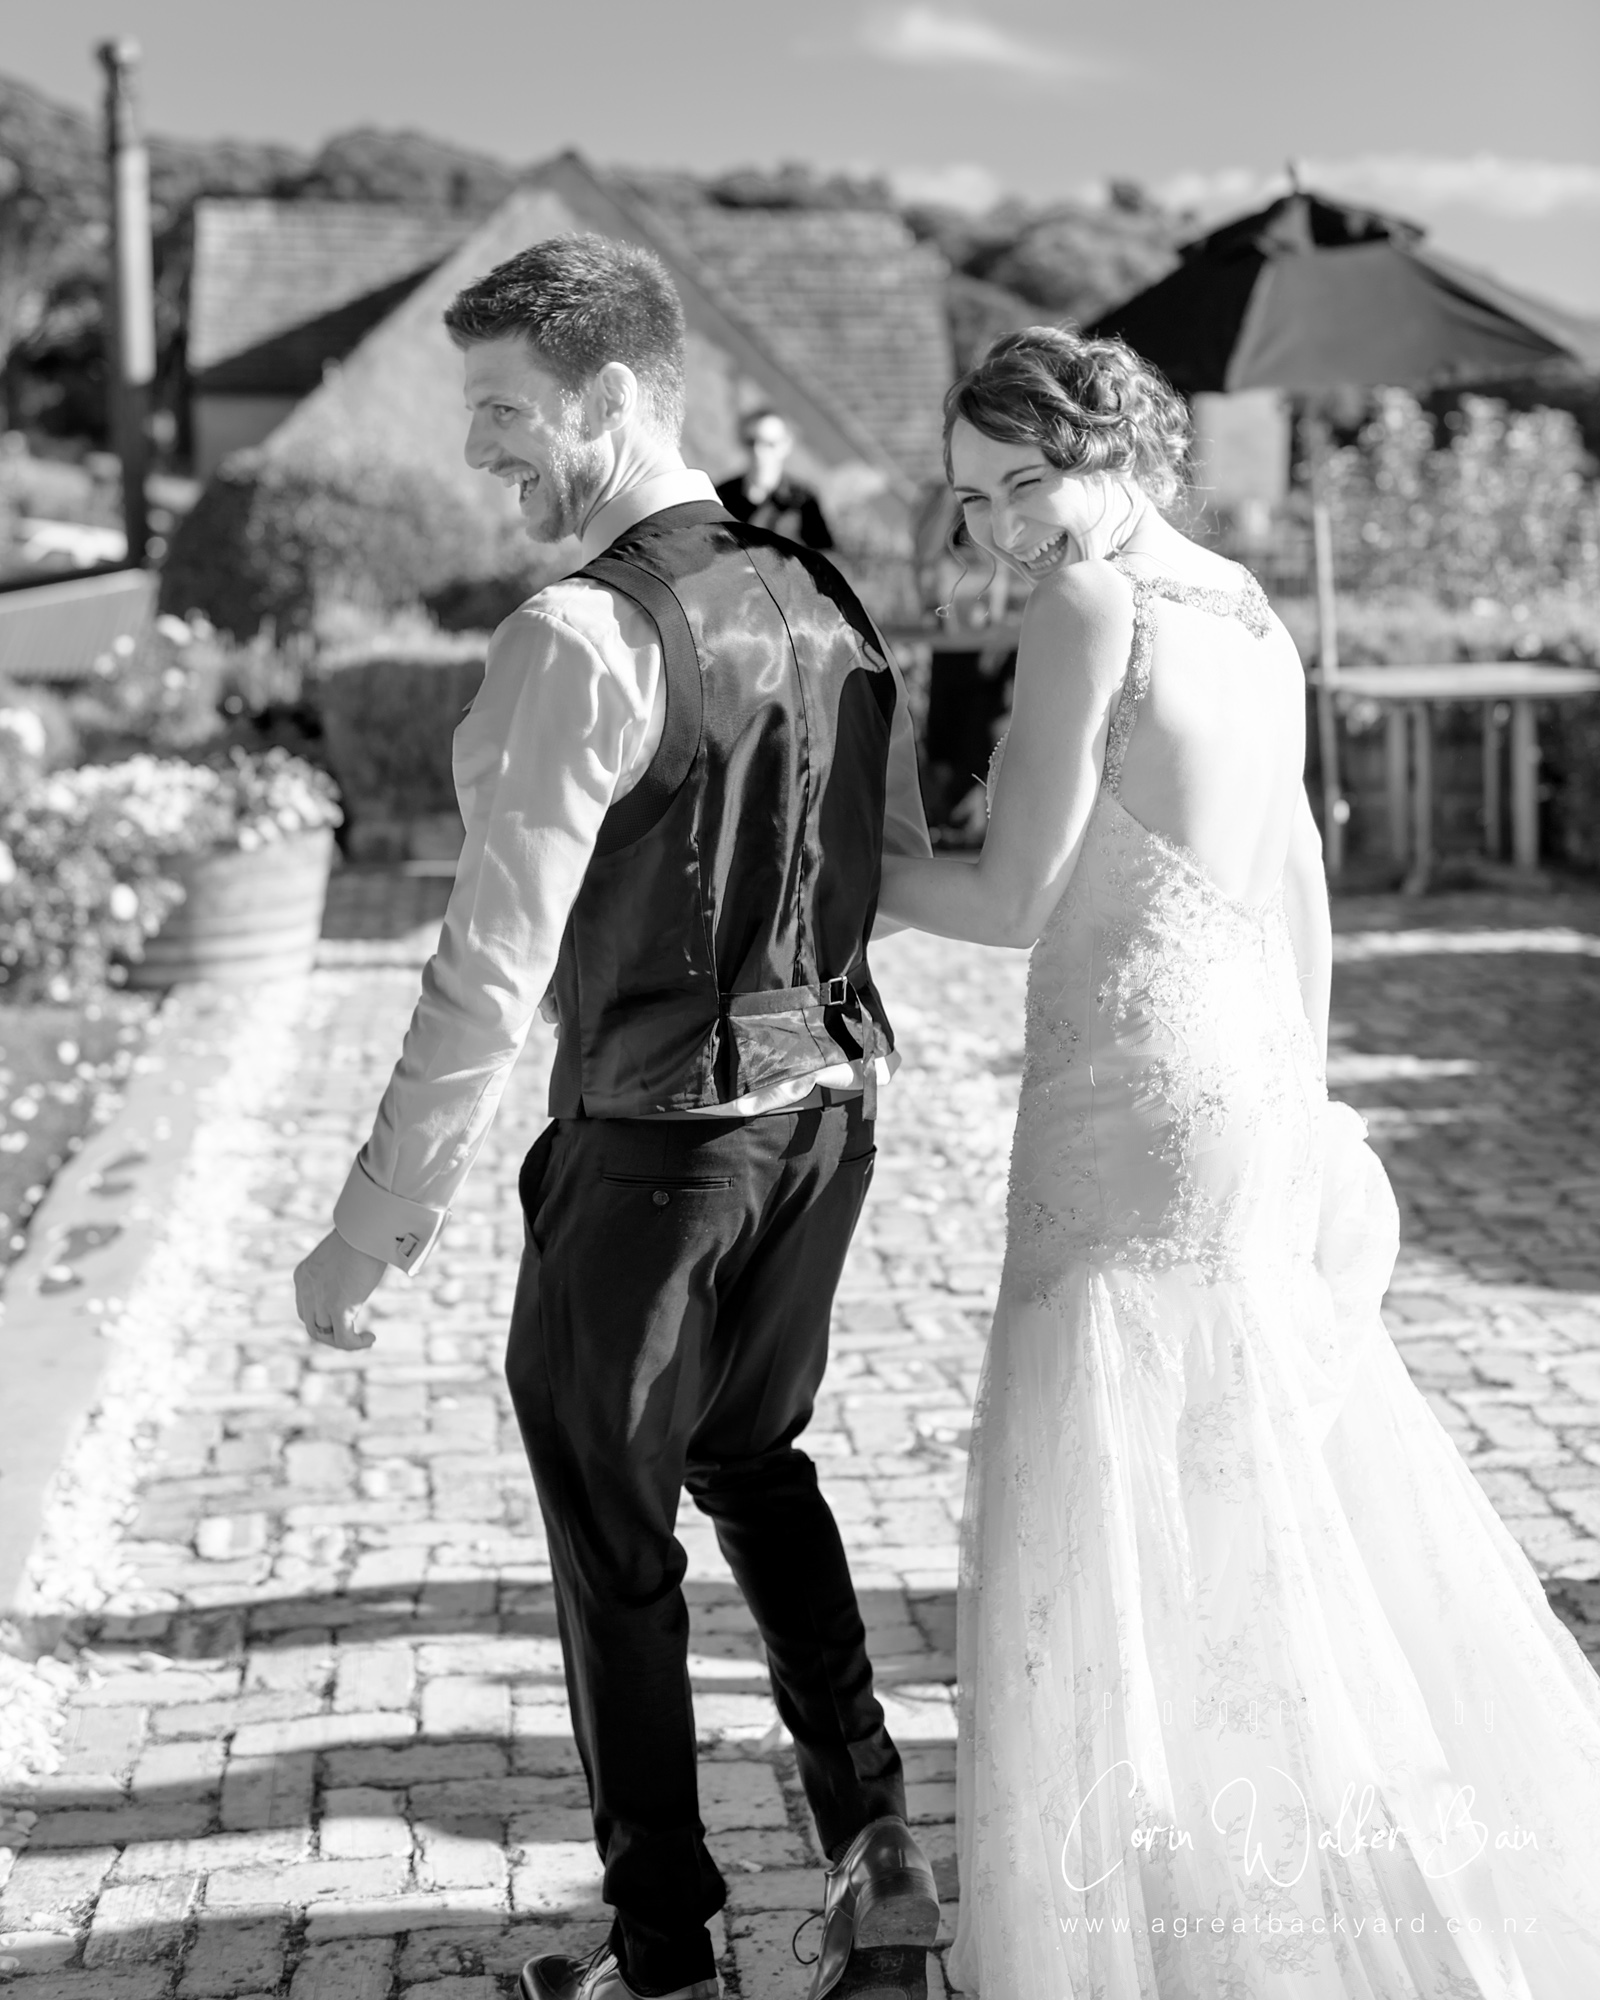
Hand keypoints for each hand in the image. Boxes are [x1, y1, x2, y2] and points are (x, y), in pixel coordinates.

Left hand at [294, 1230, 386, 1349]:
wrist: (367, 1228)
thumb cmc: (362, 1234)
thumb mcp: (342, 1254)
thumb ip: (339, 1270)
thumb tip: (354, 1280)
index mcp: (303, 1275)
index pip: (304, 1309)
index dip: (322, 1319)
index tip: (342, 1319)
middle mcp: (306, 1289)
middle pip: (311, 1324)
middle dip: (330, 1333)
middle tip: (352, 1333)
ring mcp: (320, 1299)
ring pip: (325, 1334)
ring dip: (345, 1340)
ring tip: (364, 1337)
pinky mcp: (338, 1307)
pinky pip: (343, 1338)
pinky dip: (355, 1344)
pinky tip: (370, 1338)